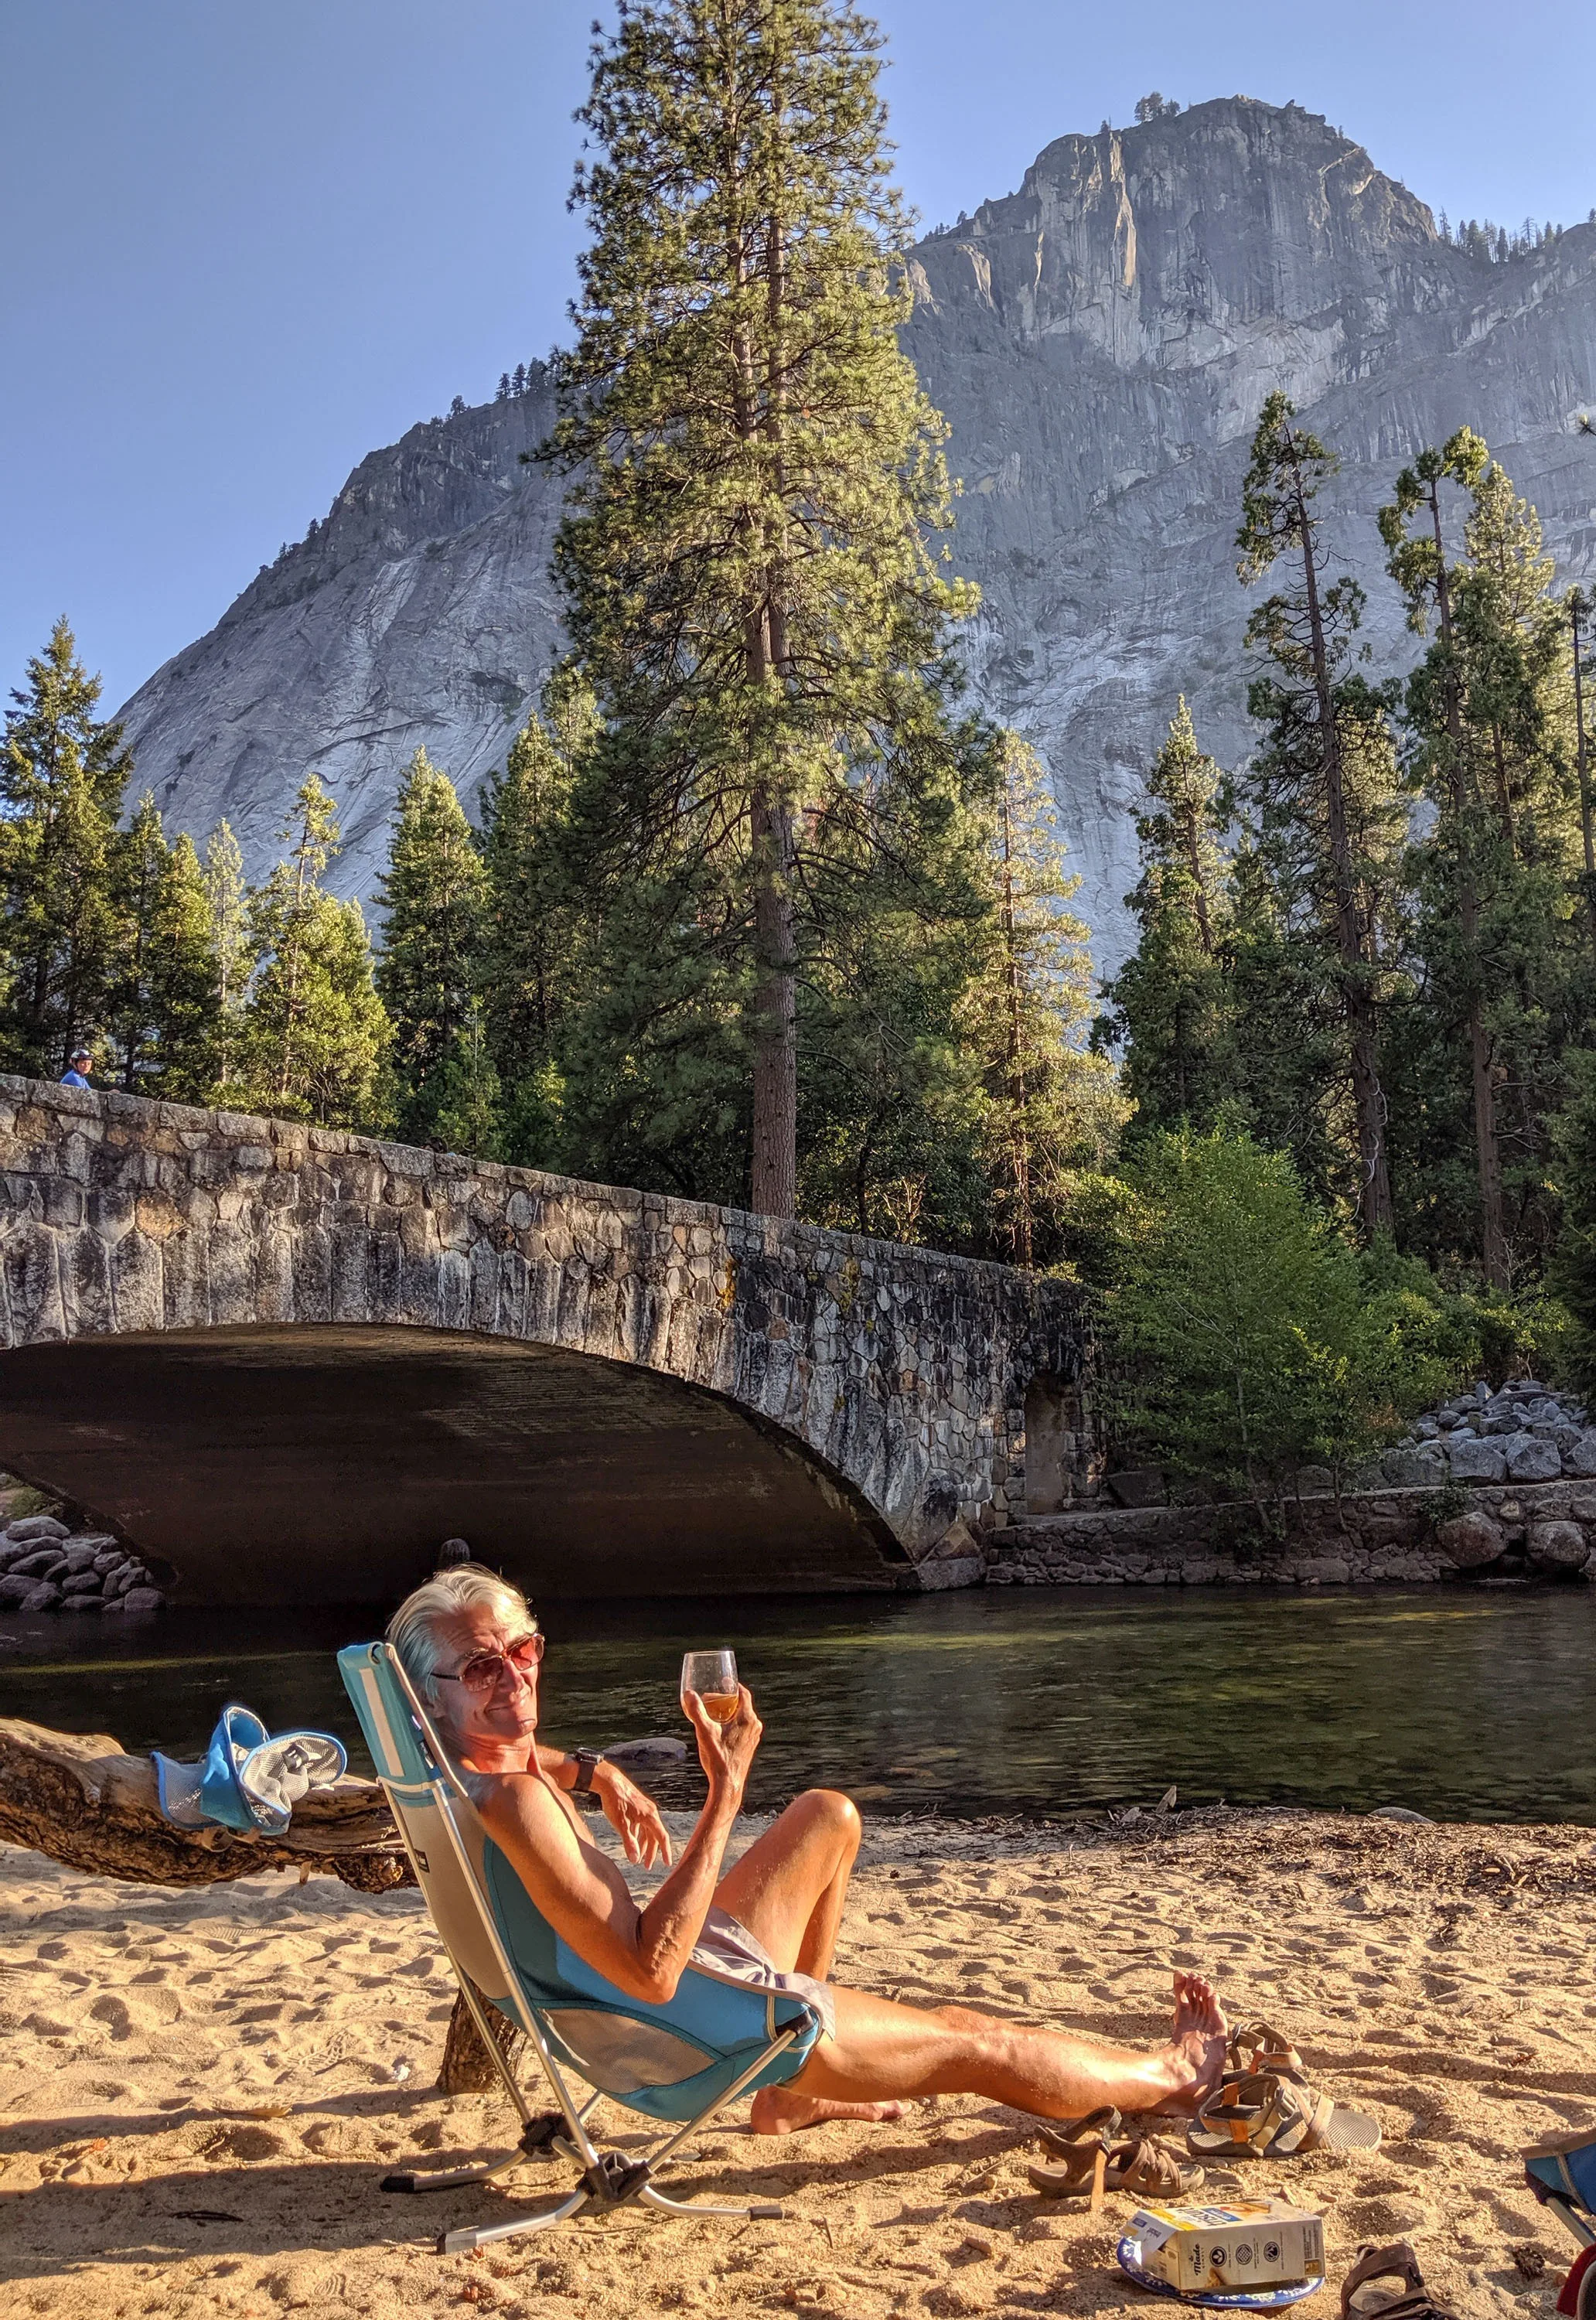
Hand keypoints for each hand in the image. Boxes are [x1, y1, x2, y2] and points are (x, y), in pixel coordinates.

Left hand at [594, 1761, 672, 1868]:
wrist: (609, 1781)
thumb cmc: (614, 1800)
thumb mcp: (621, 1823)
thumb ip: (629, 1842)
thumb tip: (635, 1860)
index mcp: (650, 1816)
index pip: (662, 1837)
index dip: (665, 1852)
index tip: (667, 1864)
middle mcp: (650, 1812)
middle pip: (655, 1836)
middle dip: (651, 1852)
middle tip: (647, 1867)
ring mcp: (644, 1809)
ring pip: (648, 1831)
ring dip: (644, 1845)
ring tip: (638, 1858)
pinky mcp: (638, 1807)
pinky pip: (642, 1825)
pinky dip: (639, 1835)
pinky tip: (632, 1842)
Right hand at [682, 1683, 761, 1800]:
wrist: (727, 1784)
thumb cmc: (718, 1759)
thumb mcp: (704, 1732)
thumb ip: (696, 1711)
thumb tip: (689, 1694)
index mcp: (747, 1719)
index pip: (743, 1694)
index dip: (732, 1686)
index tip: (723, 1683)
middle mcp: (754, 1726)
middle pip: (742, 1704)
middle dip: (726, 1700)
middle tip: (711, 1700)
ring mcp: (753, 1737)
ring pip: (742, 1716)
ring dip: (729, 1712)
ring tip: (713, 1714)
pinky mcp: (750, 1746)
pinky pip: (743, 1727)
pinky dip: (732, 1723)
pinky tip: (719, 1730)